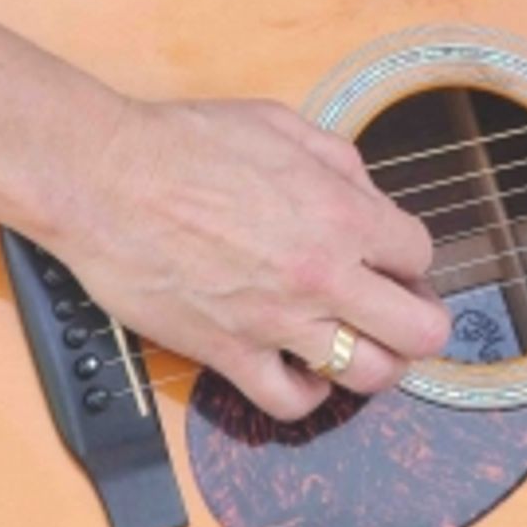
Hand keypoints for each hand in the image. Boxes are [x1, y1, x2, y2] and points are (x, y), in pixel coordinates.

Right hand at [49, 96, 450, 419]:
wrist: (106, 178)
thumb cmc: (183, 143)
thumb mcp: (280, 123)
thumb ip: (338, 161)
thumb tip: (367, 194)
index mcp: (341, 212)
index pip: (419, 254)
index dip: (411, 257)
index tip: (396, 260)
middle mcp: (323, 274)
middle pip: (418, 331)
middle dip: (420, 323)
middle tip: (402, 315)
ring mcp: (278, 321)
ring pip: (368, 376)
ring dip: (374, 364)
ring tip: (361, 347)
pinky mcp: (230, 353)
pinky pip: (291, 403)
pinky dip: (308, 395)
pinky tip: (304, 372)